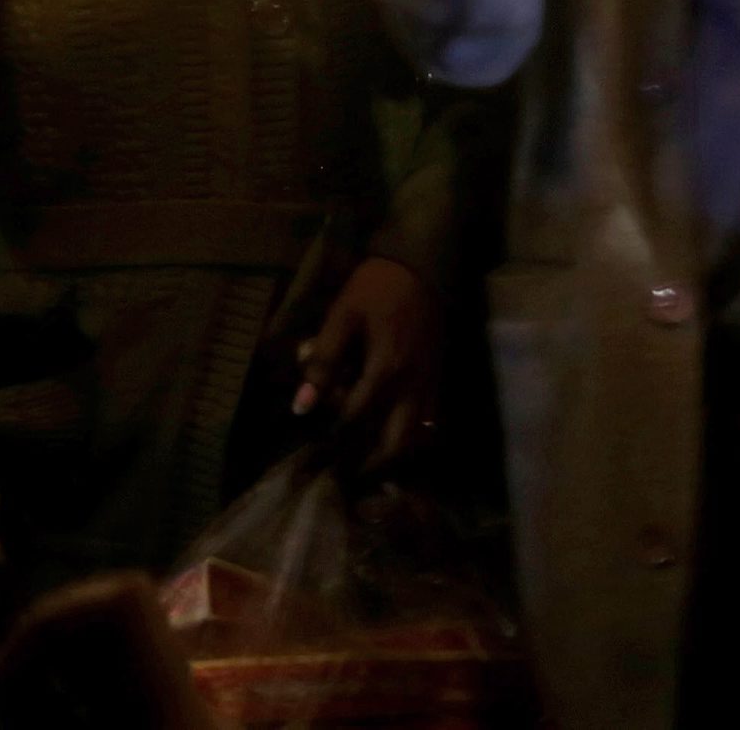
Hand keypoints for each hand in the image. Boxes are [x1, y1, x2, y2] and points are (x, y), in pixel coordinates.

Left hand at [296, 257, 437, 469]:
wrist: (420, 265)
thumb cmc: (375, 288)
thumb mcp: (342, 317)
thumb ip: (323, 362)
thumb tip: (301, 407)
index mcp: (386, 370)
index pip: (356, 419)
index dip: (334, 440)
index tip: (316, 458)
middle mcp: (412, 386)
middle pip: (396, 443)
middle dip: (371, 464)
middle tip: (348, 474)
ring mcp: (430, 384)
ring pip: (419, 438)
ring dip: (395, 455)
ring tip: (370, 463)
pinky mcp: (439, 378)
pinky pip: (431, 421)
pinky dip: (414, 437)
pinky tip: (395, 438)